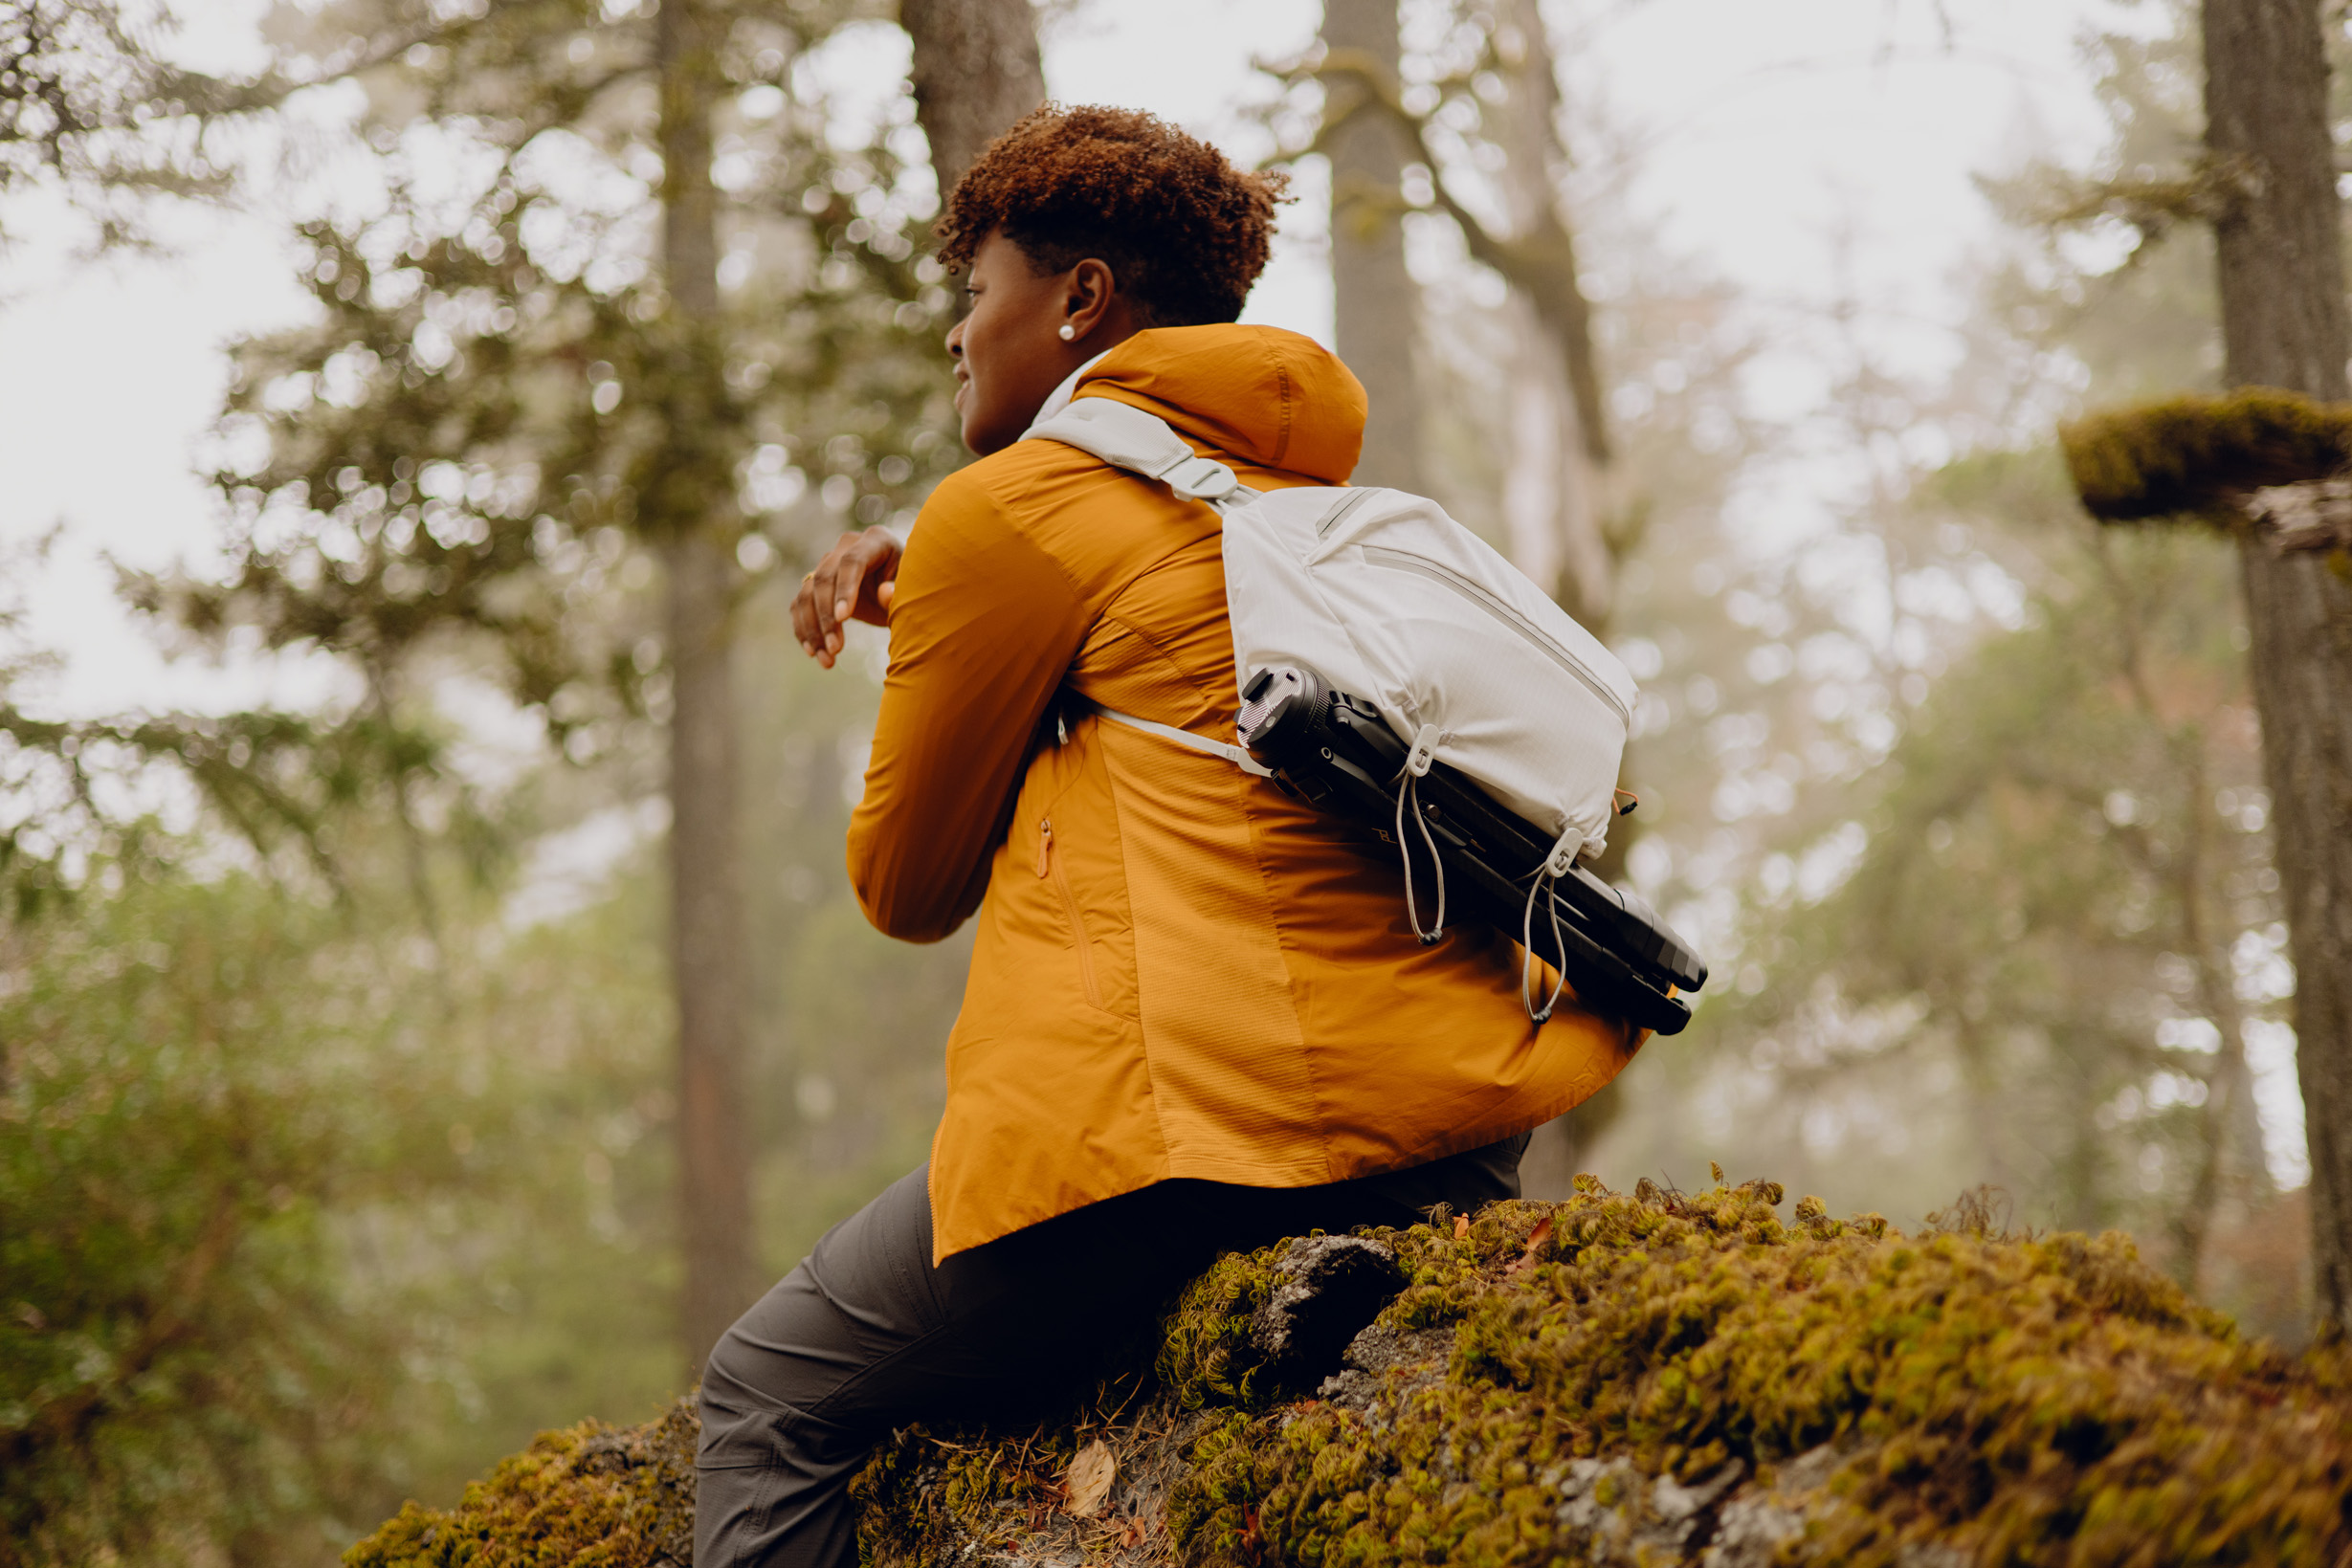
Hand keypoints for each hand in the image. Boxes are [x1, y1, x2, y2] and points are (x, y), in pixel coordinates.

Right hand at [793, 529, 901, 668]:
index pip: (852, 562)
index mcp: (877, 540)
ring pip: (807, 593)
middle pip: (825, 578)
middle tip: (835, 649)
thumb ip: (900, 592)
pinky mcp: (818, 583)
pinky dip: (804, 629)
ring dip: (813, 629)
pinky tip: (814, 653)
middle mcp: (848, 546)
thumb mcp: (914, 593)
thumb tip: (885, 593)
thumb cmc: (916, 590)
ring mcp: (829, 563)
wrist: (906, 593)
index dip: (845, 589)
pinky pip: (801, 605)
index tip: (843, 619)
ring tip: (827, 660)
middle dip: (826, 616)